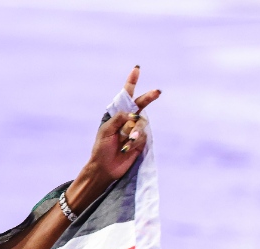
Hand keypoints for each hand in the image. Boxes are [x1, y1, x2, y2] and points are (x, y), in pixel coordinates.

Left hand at [67, 66, 159, 208]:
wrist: (105, 167)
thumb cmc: (101, 148)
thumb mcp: (106, 131)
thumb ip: (119, 118)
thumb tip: (134, 113)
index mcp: (117, 114)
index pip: (126, 95)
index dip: (132, 82)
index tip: (137, 69)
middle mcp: (128, 119)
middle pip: (142, 104)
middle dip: (149, 97)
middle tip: (157, 92)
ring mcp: (136, 130)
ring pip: (142, 123)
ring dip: (134, 132)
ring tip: (126, 141)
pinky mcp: (141, 141)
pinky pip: (142, 136)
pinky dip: (135, 141)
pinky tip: (127, 148)